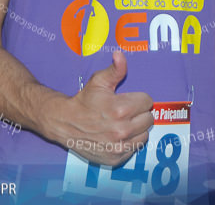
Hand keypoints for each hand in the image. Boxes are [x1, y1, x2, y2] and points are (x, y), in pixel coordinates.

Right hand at [58, 51, 154, 165]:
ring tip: (121, 123)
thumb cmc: (84, 101)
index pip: (148, 101)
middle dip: (138, 113)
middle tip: (124, 112)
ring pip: (144, 135)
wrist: (66, 123)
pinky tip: (117, 136)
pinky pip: (135, 148)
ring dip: (136, 129)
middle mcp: (122, 130)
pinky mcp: (116, 158)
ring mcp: (120, 146)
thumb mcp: (98, 81)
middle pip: (149, 119)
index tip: (127, 100)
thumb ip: (115, 69)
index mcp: (121, 109)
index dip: (137, 99)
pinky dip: (129, 142)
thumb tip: (120, 55)